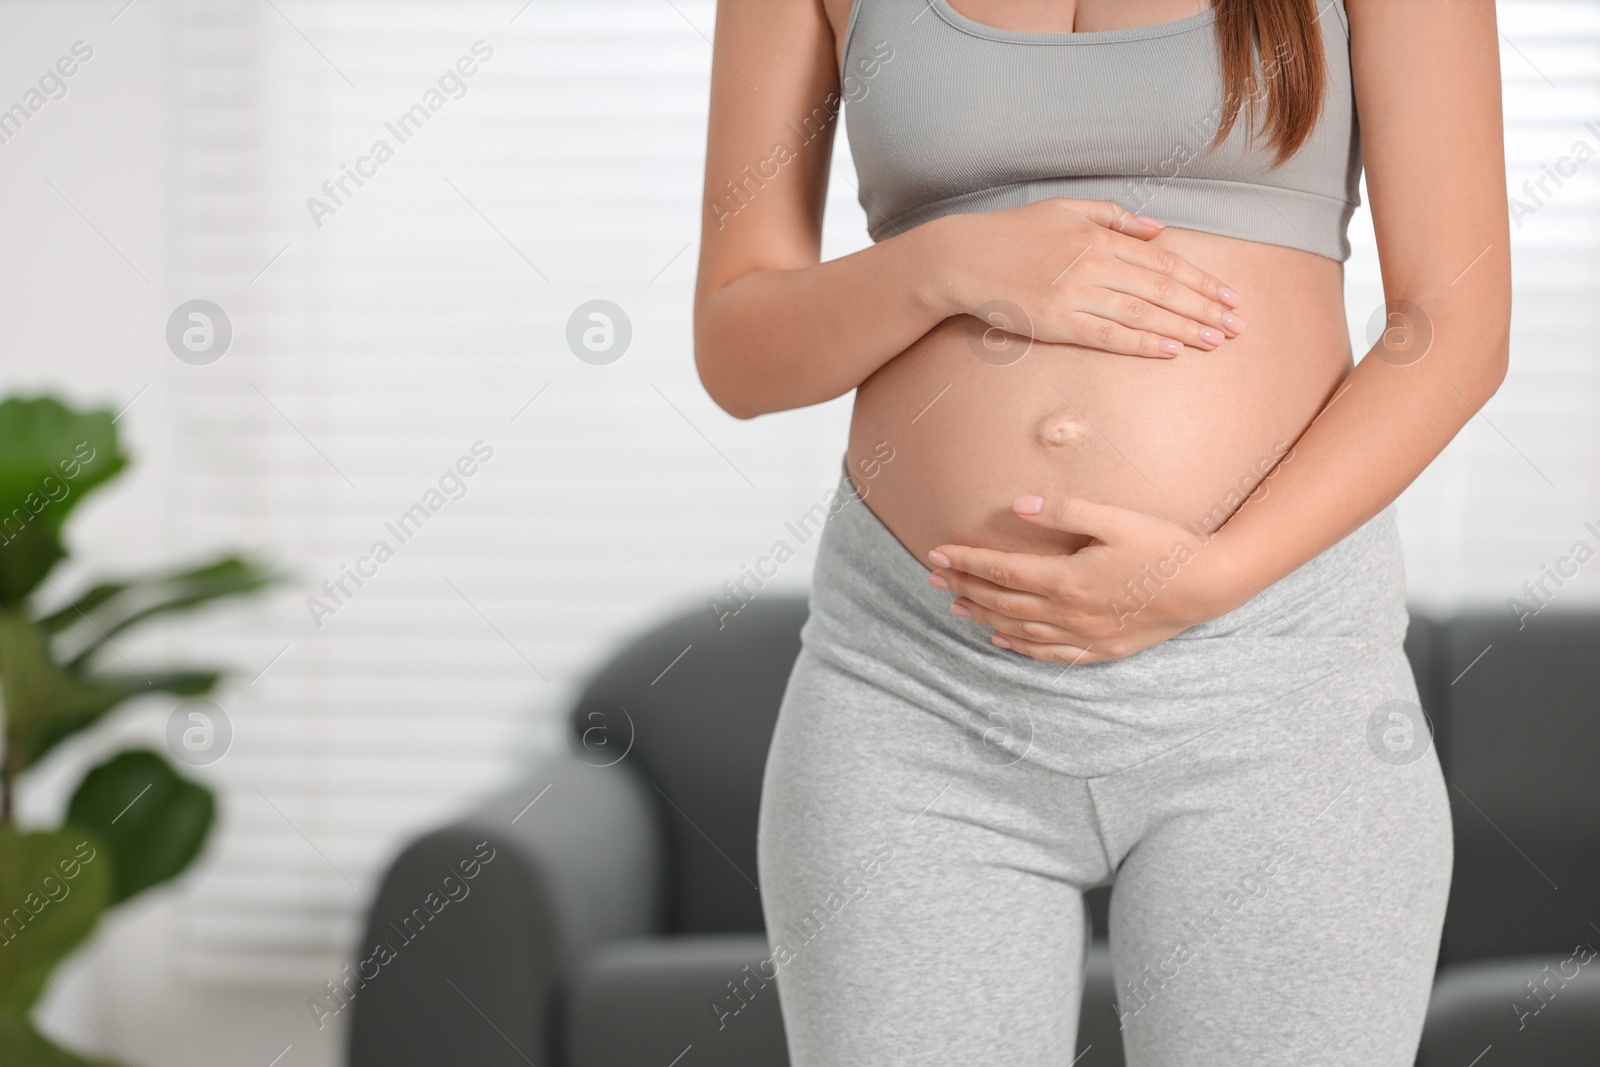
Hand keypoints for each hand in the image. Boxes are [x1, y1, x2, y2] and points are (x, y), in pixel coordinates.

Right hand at [924, 198, 1244, 359]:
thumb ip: (1114, 217)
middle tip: (1238, 326)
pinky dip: (1141, 344)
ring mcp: (1075, 295)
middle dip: (1205, 309)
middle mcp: (1093, 265)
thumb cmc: (1012, 233)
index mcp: (1099, 237)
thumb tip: (1158, 230)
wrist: (962, 257)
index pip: (1164, 262)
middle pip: (1162, 290)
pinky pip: (1108, 336)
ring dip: (1183, 329)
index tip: (1229, 296)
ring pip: (1142, 314)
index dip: (1201, 281)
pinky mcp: (1056, 323)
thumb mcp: (1066, 208)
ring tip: (1216, 341)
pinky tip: (1169, 351)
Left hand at [926, 494, 1252, 662]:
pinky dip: (1020, 648)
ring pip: (1020, 629)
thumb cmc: (1163, 545)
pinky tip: (1002, 642)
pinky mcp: (1102, 648)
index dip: (966, 563)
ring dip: (984, 617)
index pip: (1001, 571)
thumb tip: (1018, 506)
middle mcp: (1069, 612)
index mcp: (1067, 578)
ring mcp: (1085, 634)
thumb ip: (1064, 511)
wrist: (1209, 585)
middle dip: (964, 588)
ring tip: (955, 608)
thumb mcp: (1115, 518)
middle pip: (1003, 601)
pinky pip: (1050, 654)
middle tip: (933, 578)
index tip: (936, 555)